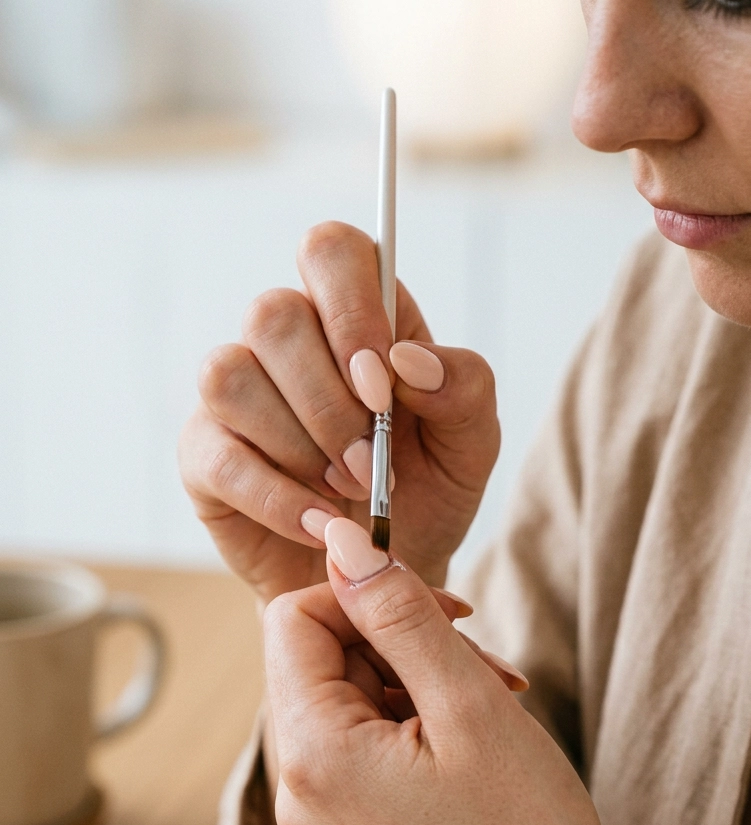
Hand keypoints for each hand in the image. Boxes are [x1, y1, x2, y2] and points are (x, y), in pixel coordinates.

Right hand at [178, 222, 499, 604]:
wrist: (385, 574)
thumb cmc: (427, 493)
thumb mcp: (471, 442)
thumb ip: (462, 386)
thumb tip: (407, 360)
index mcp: (355, 316)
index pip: (330, 251)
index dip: (352, 311)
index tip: (383, 386)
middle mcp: (287, 342)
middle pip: (273, 315)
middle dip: (330, 402)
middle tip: (371, 464)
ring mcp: (237, 396)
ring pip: (231, 375)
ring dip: (298, 443)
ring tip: (345, 491)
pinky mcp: (205, 456)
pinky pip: (219, 456)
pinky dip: (277, 498)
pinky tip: (319, 524)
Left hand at [265, 517, 750, 824]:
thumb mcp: (466, 703)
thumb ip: (399, 613)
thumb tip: (343, 541)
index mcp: (311, 753)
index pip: (292, 620)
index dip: (363, 595)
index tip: (440, 609)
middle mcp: (294, 796)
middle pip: (319, 667)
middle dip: (398, 647)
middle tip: (482, 664)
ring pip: (344, 712)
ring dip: (412, 691)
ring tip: (490, 711)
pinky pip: (355, 762)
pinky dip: (407, 739)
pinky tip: (470, 756)